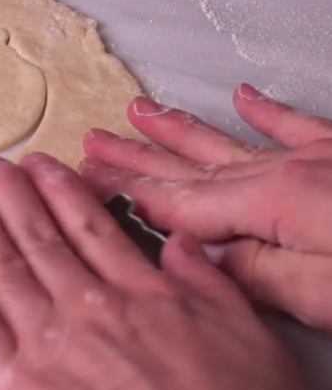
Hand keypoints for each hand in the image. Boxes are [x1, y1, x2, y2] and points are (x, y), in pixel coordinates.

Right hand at [80, 84, 331, 331]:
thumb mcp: (322, 293)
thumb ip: (253, 274)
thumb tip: (197, 257)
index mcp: (270, 202)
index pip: (177, 201)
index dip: (124, 191)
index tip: (82, 179)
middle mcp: (284, 170)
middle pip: (191, 168)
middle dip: (134, 158)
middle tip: (92, 143)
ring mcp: (319, 158)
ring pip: (229, 142)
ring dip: (178, 131)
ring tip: (138, 110)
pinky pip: (295, 126)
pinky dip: (265, 111)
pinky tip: (242, 96)